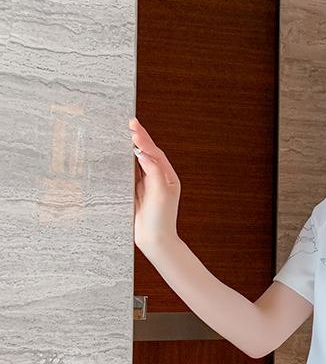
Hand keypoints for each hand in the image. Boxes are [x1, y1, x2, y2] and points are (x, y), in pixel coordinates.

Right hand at [129, 117, 181, 250]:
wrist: (155, 240)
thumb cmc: (161, 219)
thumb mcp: (159, 193)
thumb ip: (153, 172)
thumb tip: (143, 154)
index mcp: (169, 177)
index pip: (156, 154)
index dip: (145, 140)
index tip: (134, 127)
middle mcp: (159, 179)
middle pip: (148, 154)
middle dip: (139, 138)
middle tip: (130, 123)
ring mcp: (147, 185)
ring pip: (139, 162)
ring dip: (132, 148)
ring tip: (125, 132)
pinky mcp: (136, 193)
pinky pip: (130, 173)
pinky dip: (125, 162)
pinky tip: (119, 154)